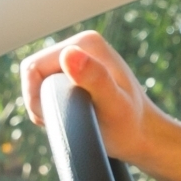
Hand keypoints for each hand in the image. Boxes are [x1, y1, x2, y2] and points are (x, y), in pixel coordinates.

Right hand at [19, 30, 165, 163]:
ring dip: (46, 104)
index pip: (34, 67)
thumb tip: (69, 54)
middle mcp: (82, 44)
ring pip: (40, 80)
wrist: (146, 137)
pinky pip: (48, 85)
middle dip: (41, 100)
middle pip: (36, 72)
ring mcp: (80, 56)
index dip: (37, 97)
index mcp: (86, 43)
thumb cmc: (130, 127)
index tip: (60, 116)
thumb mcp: (113, 105)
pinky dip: (52, 104)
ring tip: (70, 119)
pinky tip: (70, 115)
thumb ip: (94, 79)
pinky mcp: (79, 70)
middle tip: (66, 120)